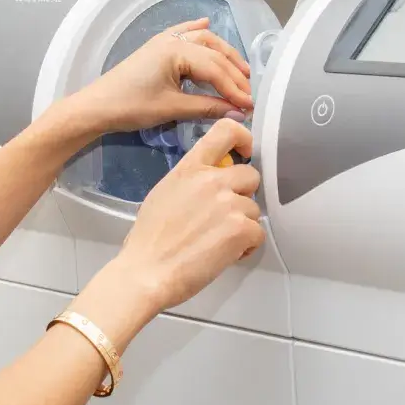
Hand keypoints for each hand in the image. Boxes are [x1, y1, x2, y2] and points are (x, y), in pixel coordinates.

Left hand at [58, 20, 252, 140]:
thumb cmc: (132, 107)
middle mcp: (173, 40)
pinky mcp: (157, 47)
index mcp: (177, 51)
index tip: (250, 106)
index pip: (215, 69)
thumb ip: (208, 108)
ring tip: (241, 71)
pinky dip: (198, 30)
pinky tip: (207, 23)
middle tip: (249, 93)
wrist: (97, 106)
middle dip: (234, 73)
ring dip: (223, 54)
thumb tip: (238, 113)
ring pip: (203, 41)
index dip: (235, 88)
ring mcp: (164, 40)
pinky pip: (182, 32)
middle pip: (213, 52)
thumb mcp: (172, 108)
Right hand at [111, 120, 265, 311]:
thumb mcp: (163, 194)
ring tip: (217, 243)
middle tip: (224, 217)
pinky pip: (258, 234)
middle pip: (250, 175)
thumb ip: (190, 182)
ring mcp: (228, 203)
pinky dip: (246, 247)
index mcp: (189, 169)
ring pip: (254, 209)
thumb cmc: (148, 242)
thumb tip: (207, 182)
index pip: (225, 131)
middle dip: (242, 196)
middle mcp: (212, 180)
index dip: (243, 138)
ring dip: (242, 226)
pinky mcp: (241, 228)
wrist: (146, 273)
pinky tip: (224, 255)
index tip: (245, 151)